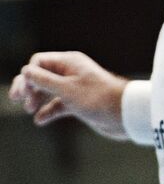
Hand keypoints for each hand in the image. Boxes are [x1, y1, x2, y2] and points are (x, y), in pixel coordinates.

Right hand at [9, 51, 127, 138]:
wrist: (126, 115)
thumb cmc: (99, 99)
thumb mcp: (66, 89)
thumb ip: (44, 80)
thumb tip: (24, 72)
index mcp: (70, 62)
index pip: (39, 62)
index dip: (28, 75)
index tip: (25, 92)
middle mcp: (72, 73)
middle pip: (41, 75)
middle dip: (28, 86)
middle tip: (18, 100)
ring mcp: (76, 88)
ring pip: (48, 90)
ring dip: (37, 98)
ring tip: (30, 109)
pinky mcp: (80, 103)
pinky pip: (59, 105)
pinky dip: (49, 111)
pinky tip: (40, 121)